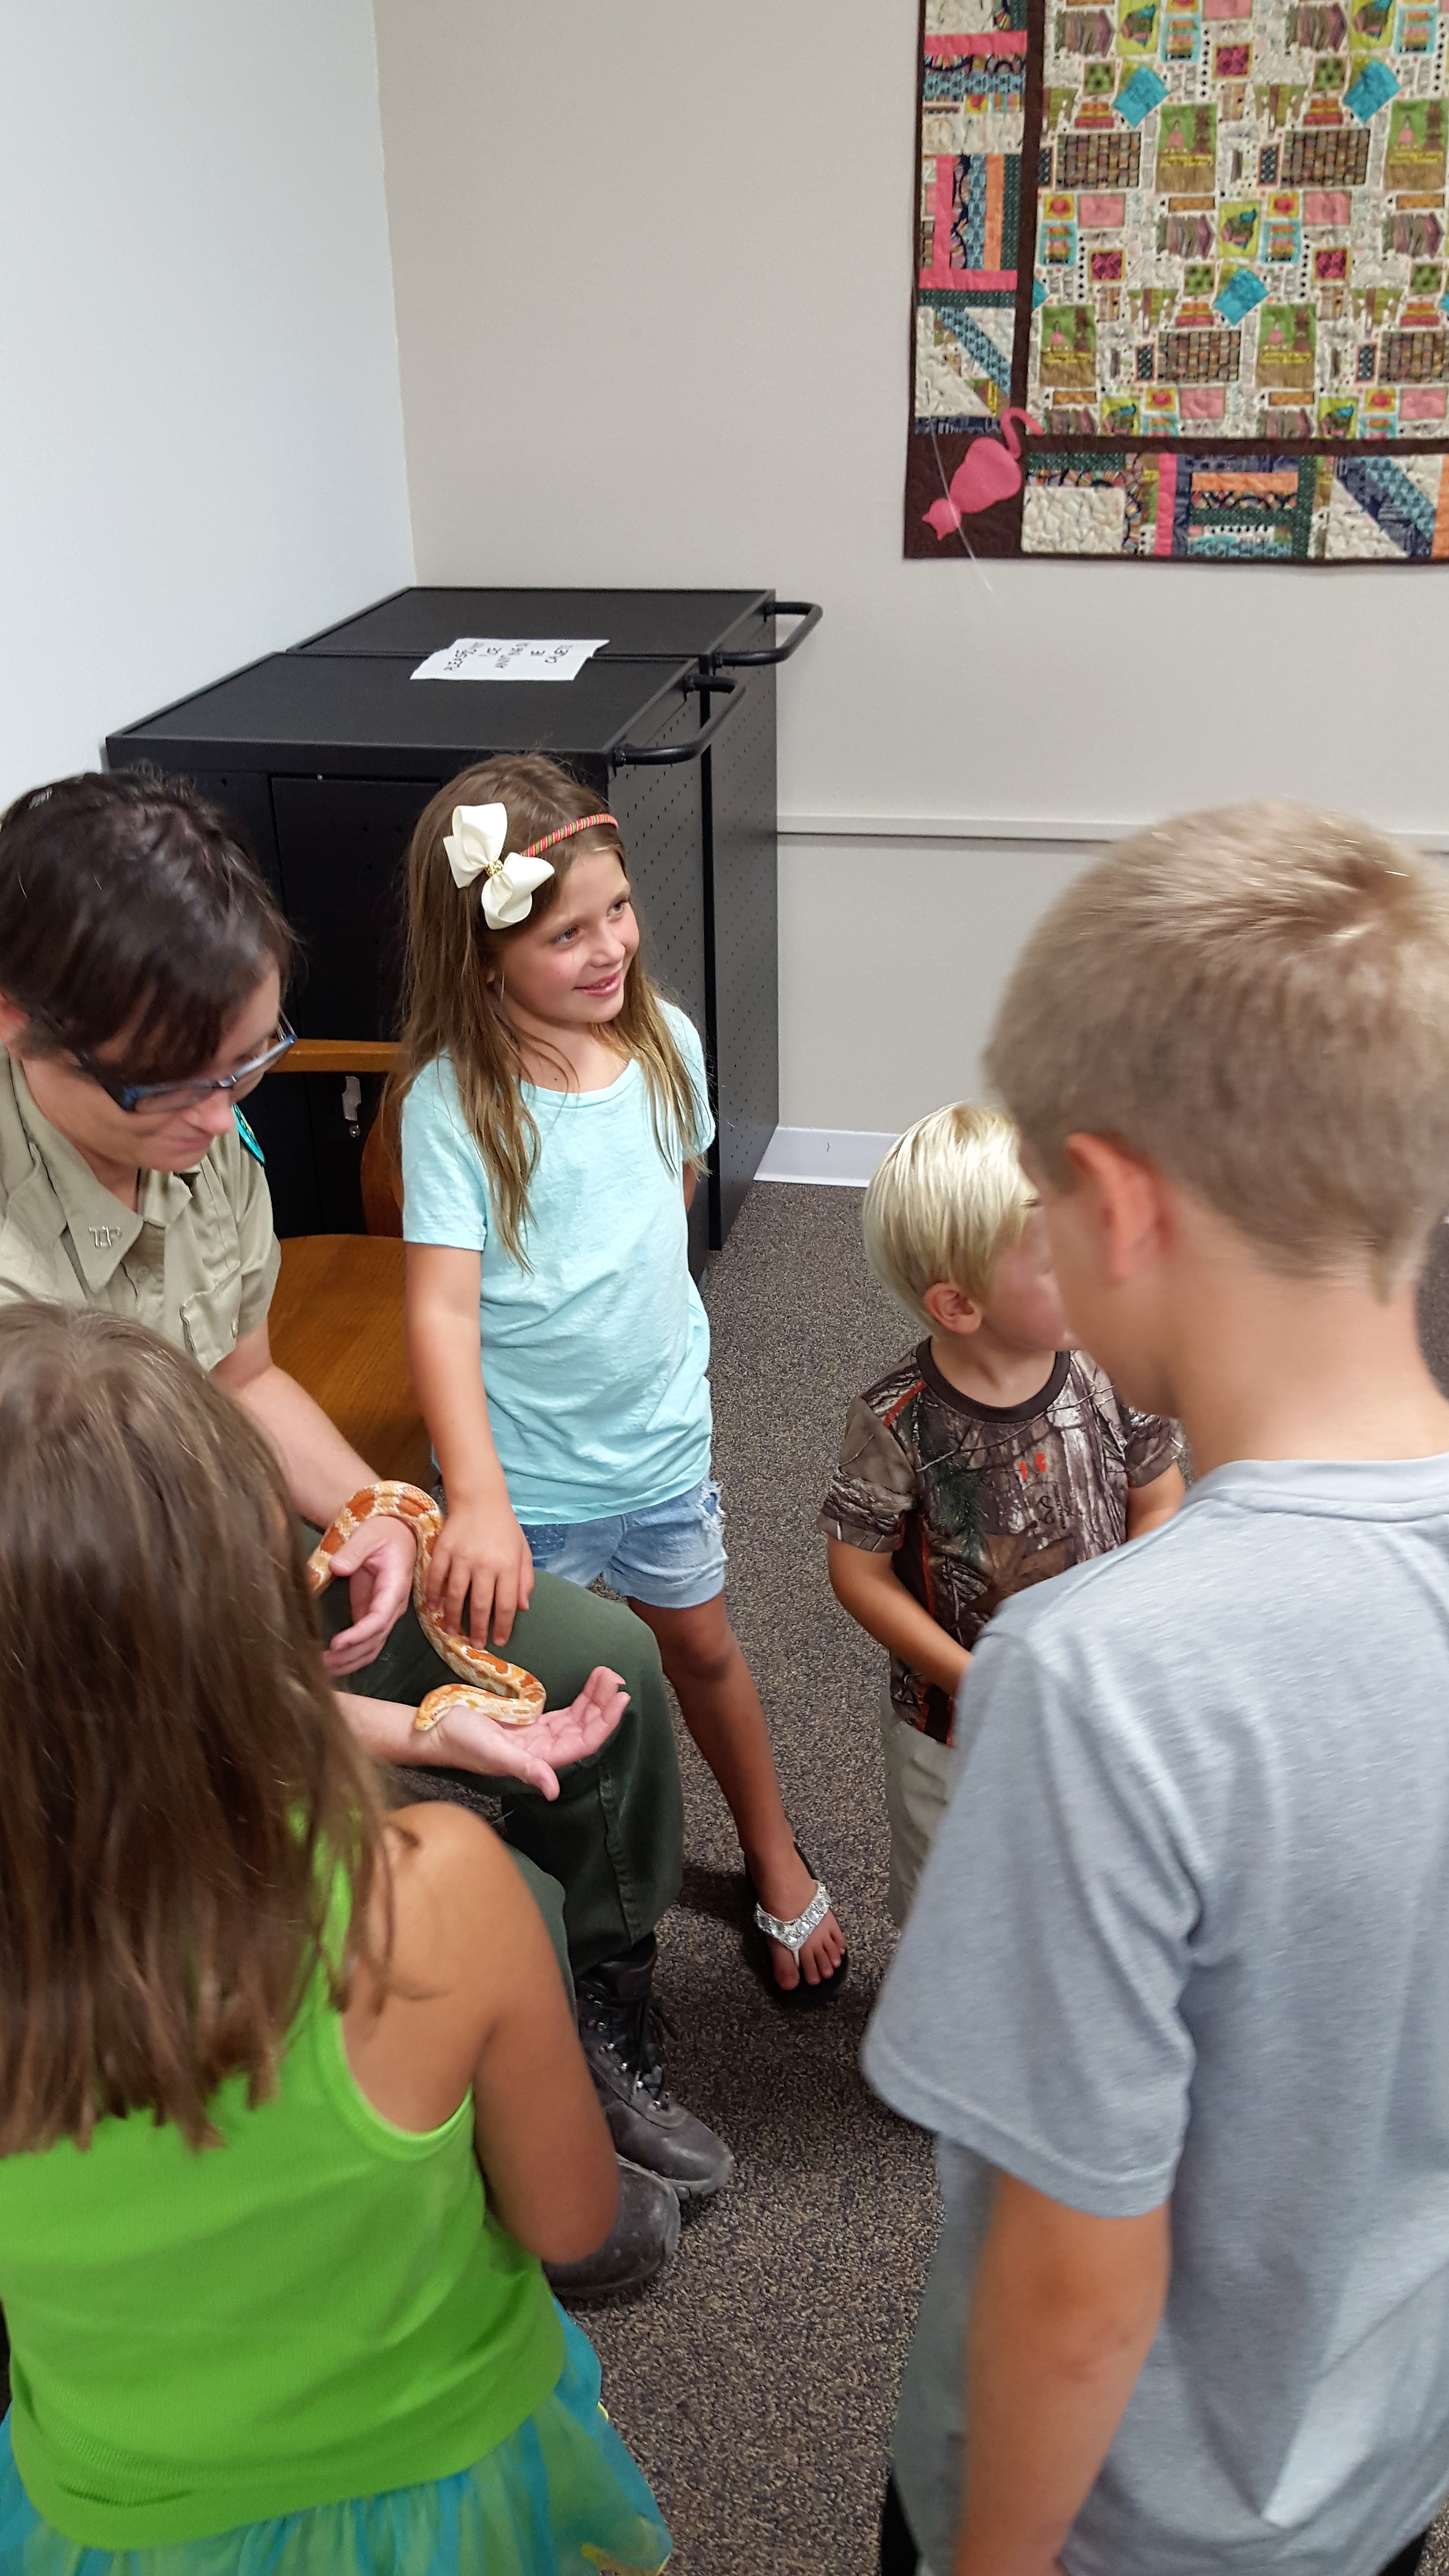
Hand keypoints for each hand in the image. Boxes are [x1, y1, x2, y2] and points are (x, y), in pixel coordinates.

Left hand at [322, 1515, 417, 1676]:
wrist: (396, 1532)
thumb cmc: (384, 1531)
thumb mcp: (368, 1534)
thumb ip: (353, 1550)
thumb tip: (337, 1567)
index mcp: (394, 1587)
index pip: (378, 1619)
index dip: (358, 1635)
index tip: (336, 1644)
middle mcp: (392, 1606)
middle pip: (374, 1640)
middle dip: (349, 1655)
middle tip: (321, 1663)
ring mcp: (383, 1612)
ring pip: (372, 1647)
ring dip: (350, 1661)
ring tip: (323, 1669)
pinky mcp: (371, 1613)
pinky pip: (366, 1642)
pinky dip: (352, 1655)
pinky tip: (333, 1662)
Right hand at [421, 1667, 628, 1797]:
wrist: (434, 1728)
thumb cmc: (459, 1740)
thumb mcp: (492, 1752)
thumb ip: (525, 1768)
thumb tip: (553, 1790)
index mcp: (538, 1761)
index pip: (582, 1743)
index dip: (605, 1723)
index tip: (621, 1698)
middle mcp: (543, 1751)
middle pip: (584, 1728)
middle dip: (602, 1704)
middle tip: (616, 1677)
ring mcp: (537, 1737)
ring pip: (576, 1718)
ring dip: (594, 1698)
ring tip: (608, 1674)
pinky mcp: (529, 1723)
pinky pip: (563, 1712)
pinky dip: (579, 1698)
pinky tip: (591, 1684)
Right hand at [425, 1494, 533, 1648]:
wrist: (480, 1498)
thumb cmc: (505, 1527)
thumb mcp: (523, 1551)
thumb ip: (525, 1579)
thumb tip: (522, 1608)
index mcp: (508, 1565)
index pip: (505, 1604)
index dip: (502, 1627)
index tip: (499, 1641)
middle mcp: (485, 1564)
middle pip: (480, 1605)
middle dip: (478, 1630)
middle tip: (476, 1644)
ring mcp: (462, 1557)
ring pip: (456, 1596)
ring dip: (454, 1618)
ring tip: (454, 1632)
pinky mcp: (443, 1550)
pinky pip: (435, 1578)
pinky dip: (433, 1596)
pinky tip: (433, 1609)